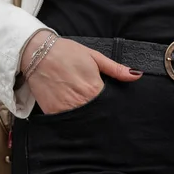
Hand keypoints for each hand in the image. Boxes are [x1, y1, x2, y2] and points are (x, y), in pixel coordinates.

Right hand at [21, 32, 143, 114]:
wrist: (37, 52)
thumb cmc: (67, 52)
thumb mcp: (94, 57)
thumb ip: (116, 69)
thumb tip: (137, 75)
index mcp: (93, 89)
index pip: (109, 106)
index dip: (111, 107)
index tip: (112, 108)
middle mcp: (80, 101)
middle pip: (97, 115)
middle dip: (100, 114)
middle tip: (100, 112)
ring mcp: (65, 108)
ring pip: (82, 121)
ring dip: (85, 118)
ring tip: (86, 112)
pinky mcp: (52, 111)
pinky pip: (65, 121)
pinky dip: (70, 118)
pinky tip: (71, 111)